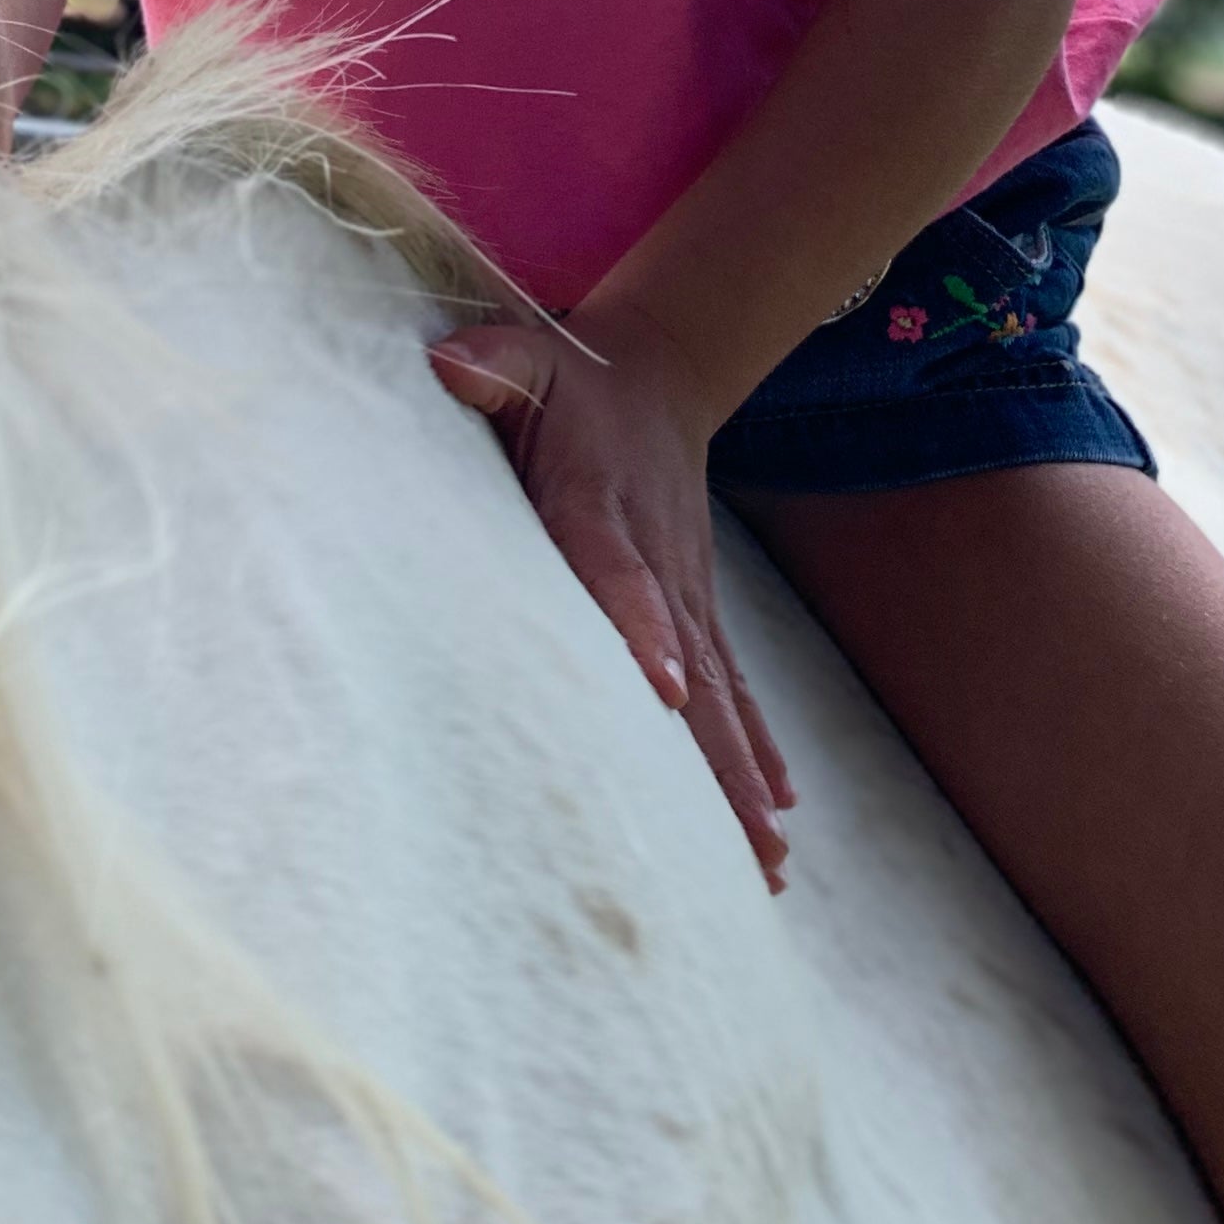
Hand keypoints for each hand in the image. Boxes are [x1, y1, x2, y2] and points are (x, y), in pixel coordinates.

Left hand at [430, 319, 794, 889]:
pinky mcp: (697, 608)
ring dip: (742, 779)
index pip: (622, 577)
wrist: (658, 374)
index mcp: (603, 512)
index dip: (644, 631)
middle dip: (718, 760)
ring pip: (721, 698)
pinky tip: (776, 812)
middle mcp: (659, 564)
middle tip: (747, 843)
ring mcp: (688, 593)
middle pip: (692, 671)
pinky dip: (755, 748)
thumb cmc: (571, 381)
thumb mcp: (530, 360)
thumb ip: (491, 365)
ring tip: (769, 862)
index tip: (668, 693)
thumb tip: (447, 365)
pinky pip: (733, 688)